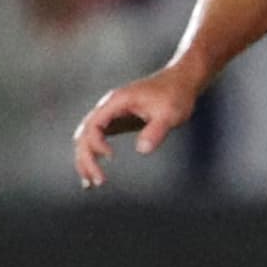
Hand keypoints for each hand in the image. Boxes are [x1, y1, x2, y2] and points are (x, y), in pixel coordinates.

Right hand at [72, 61, 204, 188]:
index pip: (93, 124)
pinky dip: (93, 156)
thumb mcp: (169, 113)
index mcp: (117, 101)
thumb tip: (142, 150)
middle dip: (86, 158)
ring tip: (90, 184)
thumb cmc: (175, 94)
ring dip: (85, 160)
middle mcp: (109, 107)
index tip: (110, 157)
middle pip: (84, 133)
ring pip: (87, 137)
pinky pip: (97, 139)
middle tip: (97, 182)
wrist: (181, 81)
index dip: (96, 143)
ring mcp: (111, 114)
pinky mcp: (117, 121)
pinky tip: (95, 172)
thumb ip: (156, 131)